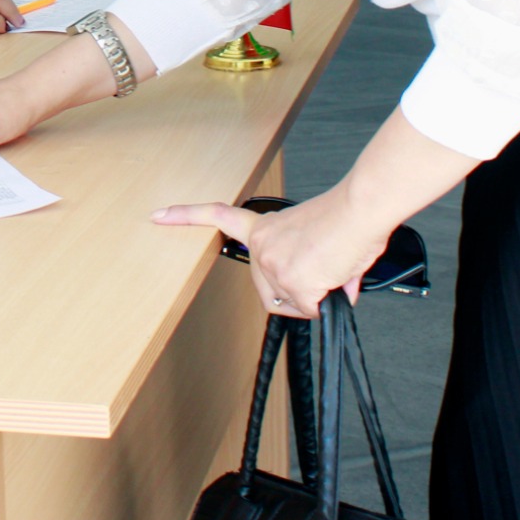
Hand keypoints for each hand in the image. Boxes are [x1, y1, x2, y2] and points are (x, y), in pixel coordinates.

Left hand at [152, 190, 390, 319]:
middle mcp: (262, 246)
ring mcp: (274, 266)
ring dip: (316, 296)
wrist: (361, 210)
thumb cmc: (347, 218)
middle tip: (319, 277)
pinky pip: (311, 309)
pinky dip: (328, 301)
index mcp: (264, 227)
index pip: (217, 216)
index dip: (185, 216)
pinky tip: (335, 277)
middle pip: (267, 291)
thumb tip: (337, 292)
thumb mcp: (318, 238)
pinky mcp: (293, 283)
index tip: (158, 215)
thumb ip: (314, 264)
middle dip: (293, 294)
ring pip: (293, 303)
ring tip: (333, 267)